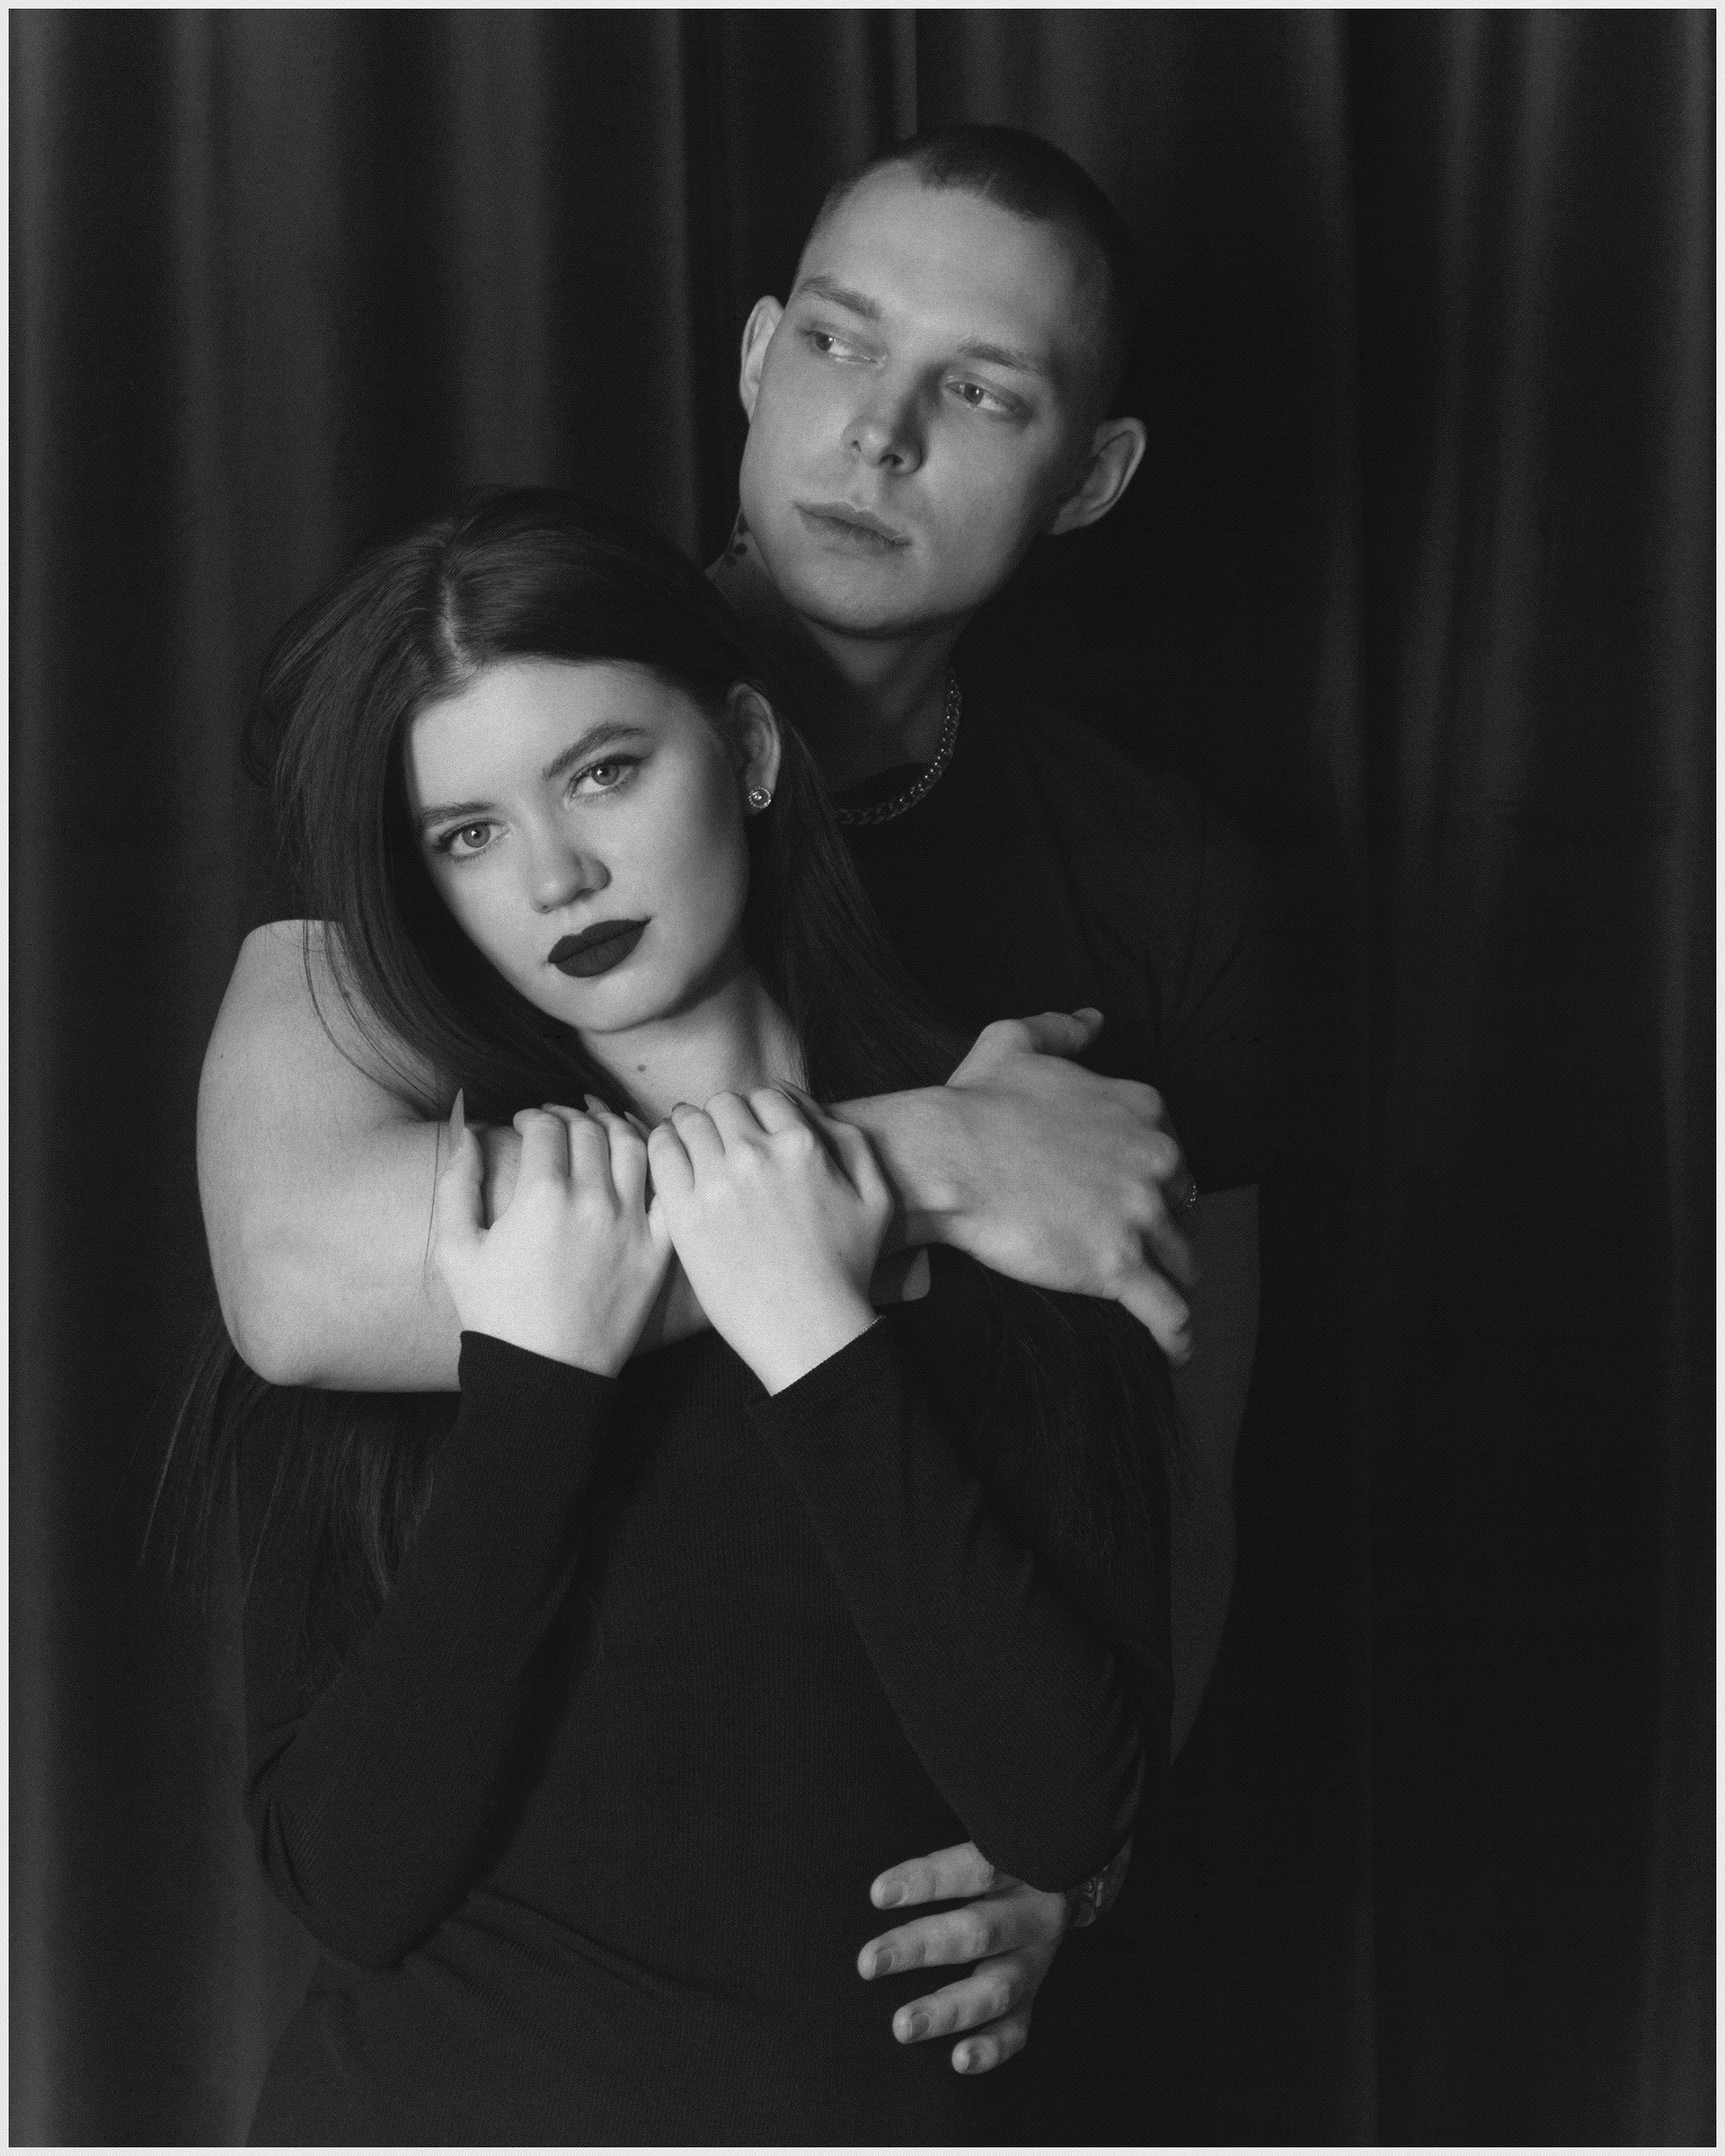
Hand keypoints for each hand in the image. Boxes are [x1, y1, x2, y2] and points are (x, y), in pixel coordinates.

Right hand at [434, 1094, 671, 1374]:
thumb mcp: (456, 1248)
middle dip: (568, 1115)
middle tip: (557, 1121)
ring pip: (634, 1145)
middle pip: (589, 1129)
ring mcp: (632, 1225)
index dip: (531, 1116)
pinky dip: (659, 1160)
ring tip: (597, 1124)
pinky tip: (642, 1155)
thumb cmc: (494, 1313)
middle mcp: (593, 1202)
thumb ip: (457, 1181)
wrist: (543, 1374)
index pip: (546, 1126)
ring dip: (614, 1125)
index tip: (523, 1123)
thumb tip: (468, 1130)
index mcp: (542, 1197)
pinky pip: (668, 1188)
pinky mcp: (658, 1249)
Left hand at [647, 1089, 891, 1393]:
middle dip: (723, 1118)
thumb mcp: (875, 1197)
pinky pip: (660, 1152)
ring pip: (688, 1121)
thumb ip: (848, 1140)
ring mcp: (716, 1183)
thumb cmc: (846, 1268)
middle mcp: (756, 1155)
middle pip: (723, 1104)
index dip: (758, 1112)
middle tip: (720, 1141)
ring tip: (691, 1146)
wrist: (808, 1329)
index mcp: (801, 1146)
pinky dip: (662, 1145)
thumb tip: (800, 1103)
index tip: (751, 1131)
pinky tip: (670, 1158)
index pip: (765, 1097)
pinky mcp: (685, 1213)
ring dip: (690, 1127)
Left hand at [857, 1841, 1073, 2074]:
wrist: (1065, 1873)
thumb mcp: (996, 1833)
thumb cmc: (1008, 1851)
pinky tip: (959, 2060)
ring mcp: (1036, 1958)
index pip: (973, 1869)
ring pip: (997, 1988)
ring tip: (903, 2025)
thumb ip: (953, 1845)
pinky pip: (1018, 2027)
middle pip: (979, 1932)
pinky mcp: (1033, 1993)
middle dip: (921, 1948)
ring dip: (949, 2009)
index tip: (878, 1893)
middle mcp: (1033, 1912)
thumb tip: (894, 1856)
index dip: (927, 1880)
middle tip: (869, 1962)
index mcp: (1020, 1864)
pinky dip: (991, 2047)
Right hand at [941, 1010, 1196, 1361]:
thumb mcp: (1016, 1043)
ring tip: (1161, 1300)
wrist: (945, 1157)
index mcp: (1139, 1109)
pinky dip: (1178, 1335)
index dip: (1158, 1181)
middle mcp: (1154, 1160)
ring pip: (1181, 1261)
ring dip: (1174, 1281)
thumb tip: (1093, 1020)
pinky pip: (1169, 1313)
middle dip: (1169, 1230)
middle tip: (1144, 1250)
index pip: (1172, 1155)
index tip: (1142, 1199)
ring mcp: (1140, 1216)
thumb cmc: (973, 1103)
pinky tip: (1177, 1351)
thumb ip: (1061, 1030)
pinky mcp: (1119, 1268)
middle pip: (1184, 1209)